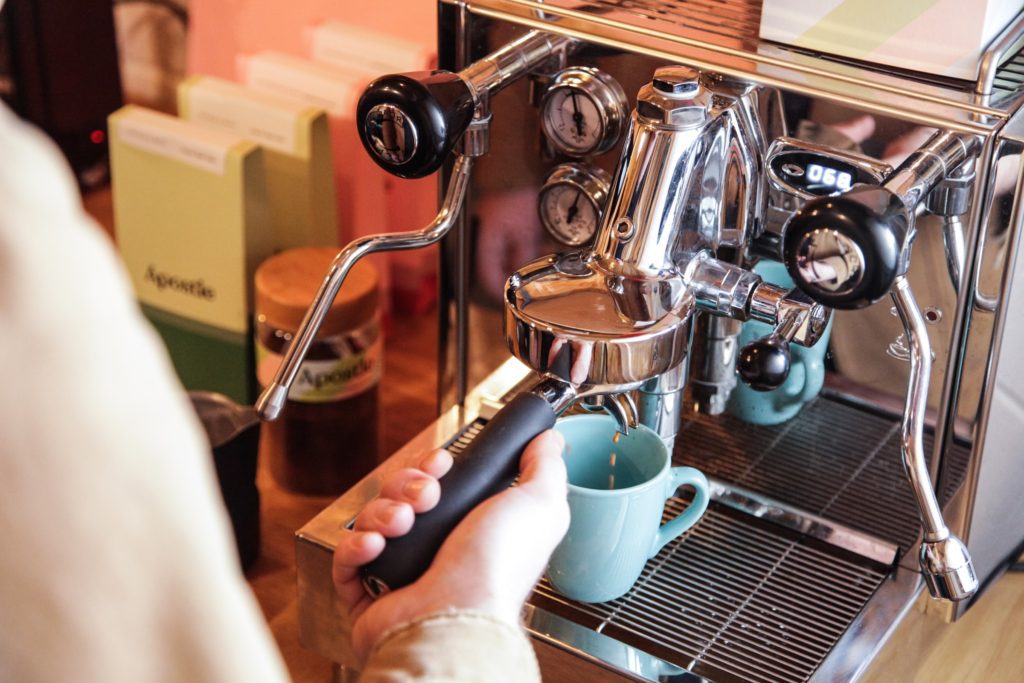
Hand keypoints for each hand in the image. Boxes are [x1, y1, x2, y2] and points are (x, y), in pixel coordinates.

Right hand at [332, 429, 569, 662]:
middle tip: (426, 497)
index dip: (432, 467)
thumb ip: (544, 468)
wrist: (458, 616)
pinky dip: (356, 545)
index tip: (440, 464)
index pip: (438, 485)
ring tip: (403, 524)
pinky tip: (377, 546)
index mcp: (471, 531)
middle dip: (408, 485)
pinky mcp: (368, 595)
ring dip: (385, 512)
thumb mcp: (539, 505)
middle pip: (401, 495)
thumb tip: (547, 442)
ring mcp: (400, 573)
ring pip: (374, 519)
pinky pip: (347, 556)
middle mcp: (435, 552)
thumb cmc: (497, 569)